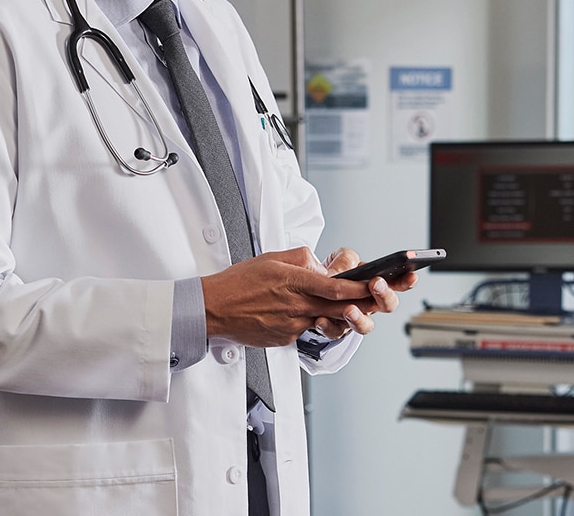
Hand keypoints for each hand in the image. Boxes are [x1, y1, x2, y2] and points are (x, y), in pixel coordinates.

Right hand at [201, 246, 411, 347]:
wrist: (214, 309)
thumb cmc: (238, 283)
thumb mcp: (271, 258)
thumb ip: (301, 259)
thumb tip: (321, 266)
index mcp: (294, 282)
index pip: (337, 286)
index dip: (362, 287)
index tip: (379, 283)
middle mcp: (298, 306)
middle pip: (342, 308)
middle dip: (367, 303)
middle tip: (383, 297)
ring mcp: (293, 325)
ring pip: (330, 322)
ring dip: (345, 317)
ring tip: (354, 309)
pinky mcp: (287, 338)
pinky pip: (309, 330)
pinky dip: (315, 322)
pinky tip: (309, 315)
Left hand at [312, 248, 414, 339]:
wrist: (309, 292)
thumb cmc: (329, 273)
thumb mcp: (338, 260)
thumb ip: (344, 260)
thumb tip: (341, 271)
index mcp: (372, 284)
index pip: (396, 282)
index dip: (406, 281)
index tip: (411, 276)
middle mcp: (367, 304)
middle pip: (387, 305)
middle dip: (384, 295)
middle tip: (376, 284)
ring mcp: (352, 318)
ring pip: (364, 325)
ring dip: (358, 318)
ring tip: (349, 310)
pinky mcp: (333, 328)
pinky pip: (334, 331)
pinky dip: (328, 326)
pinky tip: (321, 320)